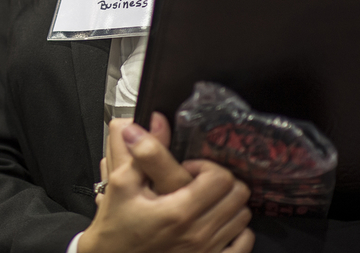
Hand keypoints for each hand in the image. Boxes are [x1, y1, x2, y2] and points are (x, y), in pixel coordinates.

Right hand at [78, 115, 252, 252]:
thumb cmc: (115, 226)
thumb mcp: (122, 183)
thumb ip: (145, 153)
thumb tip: (156, 120)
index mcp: (179, 212)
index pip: (221, 178)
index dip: (205, 166)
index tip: (188, 168)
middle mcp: (198, 234)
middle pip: (238, 195)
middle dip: (220, 180)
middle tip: (198, 181)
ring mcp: (207, 250)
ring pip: (243, 216)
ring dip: (228, 202)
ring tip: (204, 199)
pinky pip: (243, 242)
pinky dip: (236, 229)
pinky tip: (216, 221)